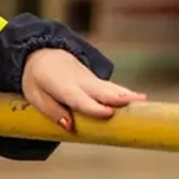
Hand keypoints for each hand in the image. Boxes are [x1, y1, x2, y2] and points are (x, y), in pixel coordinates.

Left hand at [21, 48, 146, 132]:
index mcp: (61, 86)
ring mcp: (89, 79)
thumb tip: (69, 127)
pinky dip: (126, 92)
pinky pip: (111, 87)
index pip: (79, 99)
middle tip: (133, 103)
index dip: (94, 107)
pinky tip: (141, 99)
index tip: (108, 113)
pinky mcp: (96, 81)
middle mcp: (79, 82)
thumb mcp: (34, 96)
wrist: (41, 52)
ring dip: (126, 94)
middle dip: (116, 98)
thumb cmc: (37, 79)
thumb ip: (51, 111)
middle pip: (99, 91)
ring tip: (143, 101)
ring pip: (109, 87)